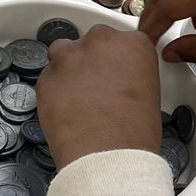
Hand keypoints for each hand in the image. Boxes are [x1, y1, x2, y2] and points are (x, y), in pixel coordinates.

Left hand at [36, 26, 161, 169]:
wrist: (107, 155)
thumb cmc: (132, 133)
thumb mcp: (150, 94)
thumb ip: (132, 74)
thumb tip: (122, 80)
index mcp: (132, 44)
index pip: (124, 40)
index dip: (118, 60)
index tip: (116, 73)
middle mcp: (100, 42)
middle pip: (93, 42)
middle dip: (93, 61)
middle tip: (99, 87)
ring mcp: (69, 57)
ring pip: (64, 52)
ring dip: (70, 69)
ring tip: (79, 96)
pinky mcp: (46, 77)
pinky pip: (48, 77)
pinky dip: (55, 90)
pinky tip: (66, 109)